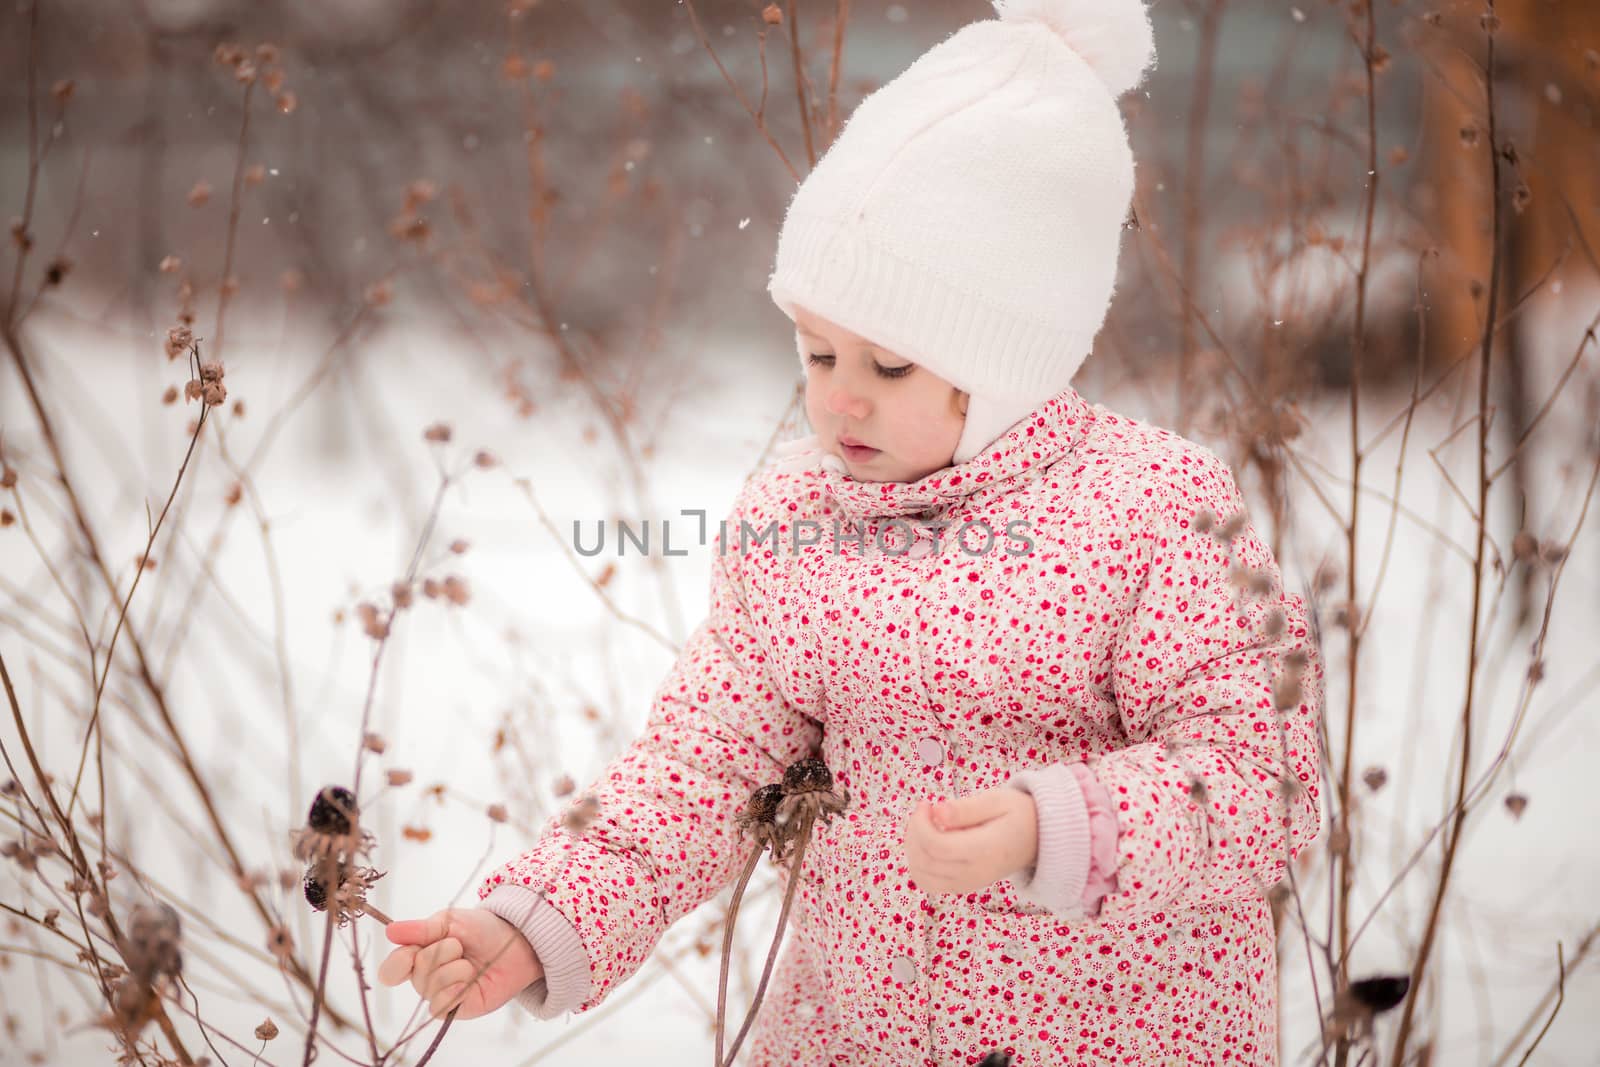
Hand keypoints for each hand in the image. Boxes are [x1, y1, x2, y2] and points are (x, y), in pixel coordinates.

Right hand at [378, 907, 543, 1019]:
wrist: (515, 943)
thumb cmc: (482, 930)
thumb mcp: (451, 921)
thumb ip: (421, 929)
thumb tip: (389, 930)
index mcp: (418, 956)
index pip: (391, 970)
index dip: (397, 963)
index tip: (410, 952)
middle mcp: (425, 979)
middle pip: (415, 973)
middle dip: (441, 953)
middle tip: (460, 945)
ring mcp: (440, 995)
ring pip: (430, 988)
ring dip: (455, 969)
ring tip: (471, 963)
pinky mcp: (456, 1009)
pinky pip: (440, 1007)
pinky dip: (454, 991)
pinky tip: (469, 982)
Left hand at [903, 787, 1037, 894]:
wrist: (1039, 839)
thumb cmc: (1018, 814)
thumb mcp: (997, 800)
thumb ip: (966, 808)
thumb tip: (937, 811)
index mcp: (986, 850)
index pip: (937, 846)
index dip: (921, 824)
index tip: (927, 804)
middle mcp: (976, 873)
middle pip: (925, 862)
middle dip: (914, 833)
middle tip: (925, 810)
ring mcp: (969, 883)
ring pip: (922, 876)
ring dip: (913, 850)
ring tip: (926, 826)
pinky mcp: (964, 886)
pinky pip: (930, 883)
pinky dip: (919, 863)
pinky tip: (929, 841)